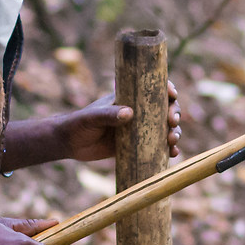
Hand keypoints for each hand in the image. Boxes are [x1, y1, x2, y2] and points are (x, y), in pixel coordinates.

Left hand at [62, 80, 184, 163]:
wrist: (70, 143)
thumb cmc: (79, 123)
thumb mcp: (93, 117)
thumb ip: (109, 115)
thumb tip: (129, 113)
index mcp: (128, 98)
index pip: (153, 89)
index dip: (167, 90)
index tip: (172, 95)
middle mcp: (137, 112)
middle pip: (165, 109)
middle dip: (174, 113)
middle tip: (172, 121)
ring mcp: (138, 129)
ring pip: (164, 129)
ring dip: (174, 133)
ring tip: (173, 141)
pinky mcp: (136, 146)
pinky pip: (157, 147)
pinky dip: (168, 150)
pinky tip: (173, 155)